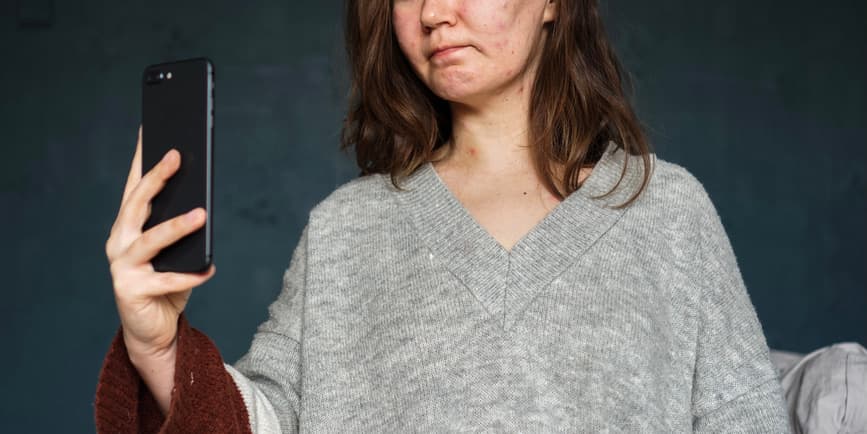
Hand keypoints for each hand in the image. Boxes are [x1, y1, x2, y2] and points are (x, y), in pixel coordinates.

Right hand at [105, 125, 215, 359]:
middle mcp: (119, 242)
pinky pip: (165, 281)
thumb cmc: (167, 283)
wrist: (153, 330)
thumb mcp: (175, 251)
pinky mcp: (130, 291)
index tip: (151, 130)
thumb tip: (201, 202)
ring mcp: (122, 267)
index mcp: (127, 227)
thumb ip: (180, 228)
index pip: (134, 186)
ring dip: (177, 226)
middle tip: (178, 156)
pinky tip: (209, 269)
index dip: (141, 158)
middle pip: (138, 204)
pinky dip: (189, 275)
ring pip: (150, 240)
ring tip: (202, 214)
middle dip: (157, 178)